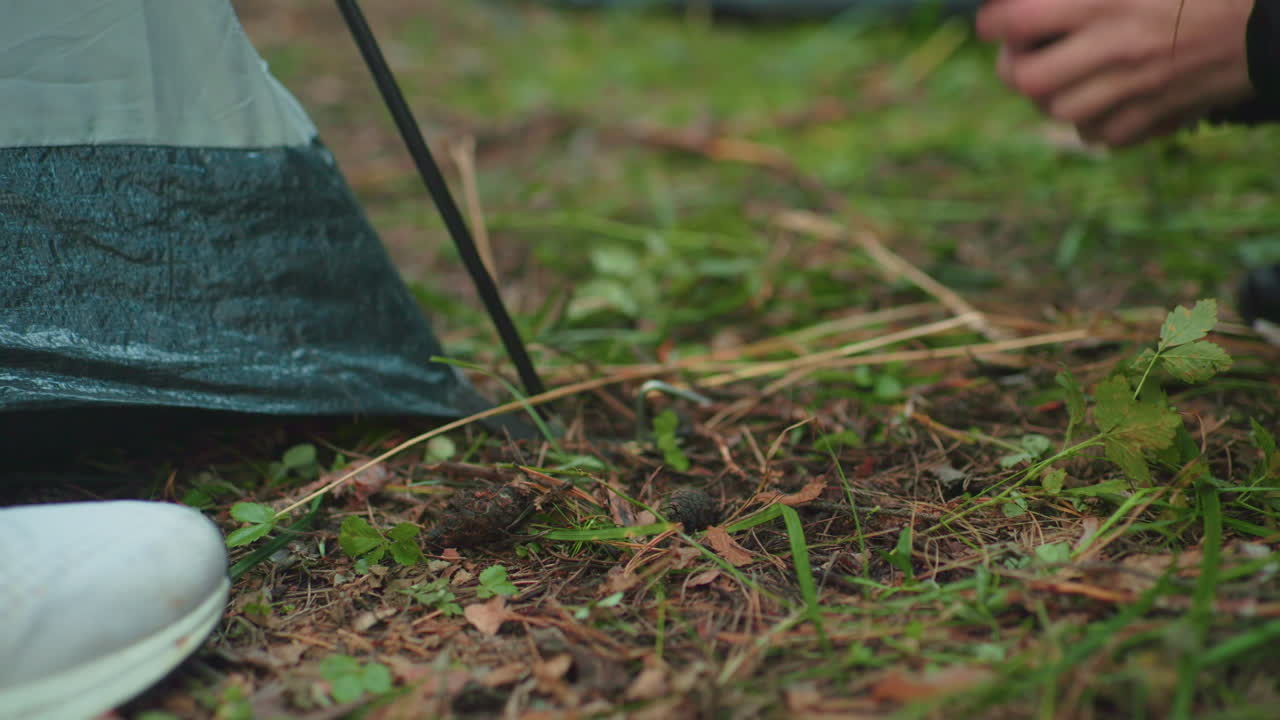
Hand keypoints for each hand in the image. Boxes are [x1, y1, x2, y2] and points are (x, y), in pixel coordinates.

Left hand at [977, 0, 1255, 146]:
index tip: (994, 21)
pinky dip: (1090, 120)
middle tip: (1024, 52)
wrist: (1273, 19)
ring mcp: (1137, 88)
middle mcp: (1116, 48)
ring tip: (1062, 74)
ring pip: (1058, 112)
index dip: (994, 22)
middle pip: (1027, 80)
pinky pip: (1100, 135)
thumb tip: (1034, 1)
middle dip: (1015, 66)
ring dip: (1050, 94)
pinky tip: (1100, 96)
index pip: (1016, 22)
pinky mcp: (1159, 116)